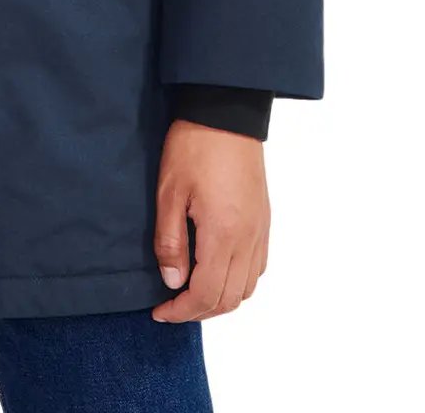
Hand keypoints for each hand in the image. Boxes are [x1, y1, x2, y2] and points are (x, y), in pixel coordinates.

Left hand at [150, 119, 268, 320]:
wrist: (227, 112)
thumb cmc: (194, 146)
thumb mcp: (169, 192)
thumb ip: (170, 242)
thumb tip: (172, 281)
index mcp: (223, 235)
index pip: (206, 294)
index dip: (181, 311)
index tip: (159, 311)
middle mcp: (248, 239)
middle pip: (230, 299)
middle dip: (199, 311)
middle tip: (172, 306)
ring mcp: (260, 231)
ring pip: (247, 288)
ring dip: (220, 299)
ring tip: (192, 292)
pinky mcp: (264, 220)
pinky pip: (257, 267)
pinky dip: (238, 281)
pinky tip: (217, 271)